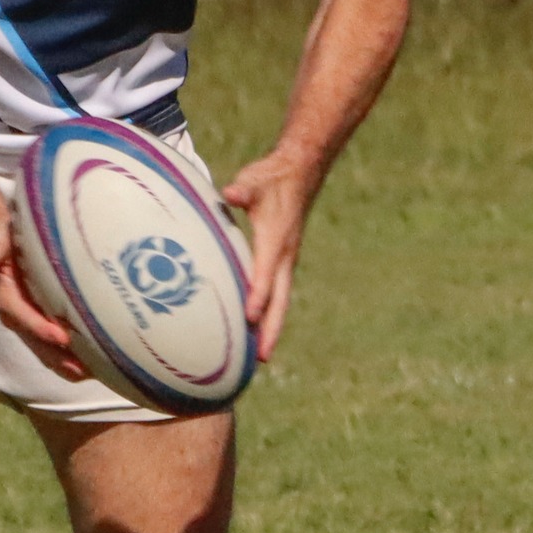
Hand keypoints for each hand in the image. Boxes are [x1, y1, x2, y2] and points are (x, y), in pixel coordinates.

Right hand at [0, 225, 89, 382]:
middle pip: (36, 342)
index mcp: (6, 296)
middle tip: (83, 370)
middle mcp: (18, 315)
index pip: (22, 317)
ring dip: (69, 364)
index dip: (40, 329)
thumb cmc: (6, 237)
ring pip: (48, 349)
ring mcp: (32, 321)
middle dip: (59, 358)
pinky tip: (98, 362)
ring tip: (95, 373)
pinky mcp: (45, 321)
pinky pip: (58, 343)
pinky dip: (75, 355)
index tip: (62, 338)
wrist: (5, 241)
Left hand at [221, 148, 319, 362]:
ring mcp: (287, 261)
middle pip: (280, 300)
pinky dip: (270, 313)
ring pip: (281, 301)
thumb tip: (232, 193)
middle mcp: (285, 256)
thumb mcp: (254, 181)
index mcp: (276, 240)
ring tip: (260, 357)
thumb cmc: (271, 179)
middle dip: (271, 329)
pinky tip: (258, 330)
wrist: (299, 173)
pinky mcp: (283, 261)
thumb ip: (244, 190)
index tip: (249, 317)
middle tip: (262, 359)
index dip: (258, 294)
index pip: (266, 273)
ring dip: (272, 328)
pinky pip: (278, 293)